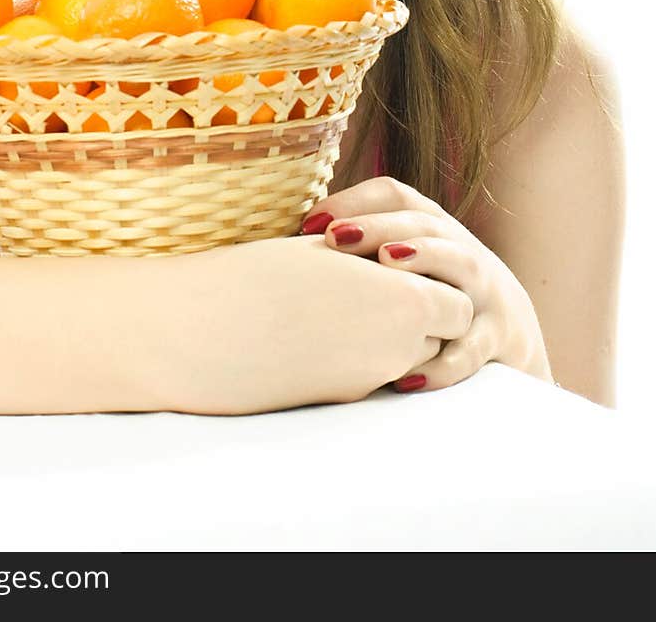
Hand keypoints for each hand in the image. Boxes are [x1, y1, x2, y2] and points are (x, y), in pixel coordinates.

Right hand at [161, 234, 473, 414]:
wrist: (197, 332)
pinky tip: (316, 335)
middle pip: (441, 338)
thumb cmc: (256, 277)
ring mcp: (368, 382)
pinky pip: (370, 378)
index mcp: (402, 302)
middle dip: (421, 316)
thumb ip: (370, 261)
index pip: (458, 304)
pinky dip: (359, 357)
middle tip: (374, 288)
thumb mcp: (322, 252)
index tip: (398, 268)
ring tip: (342, 310)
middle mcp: (396, 350)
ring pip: (409, 362)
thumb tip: (389, 264)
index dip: (435, 285)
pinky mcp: (336, 403)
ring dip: (392, 339)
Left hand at [301, 177, 551, 392]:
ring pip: (460, 266)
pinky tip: (408, 375)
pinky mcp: (498, 337)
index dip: (353, 200)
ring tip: (387, 263)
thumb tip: (280, 253)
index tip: (308, 222)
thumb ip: (358, 253)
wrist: (510, 335)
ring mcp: (483, 291)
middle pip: (424, 224)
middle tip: (336, 237)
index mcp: (430, 226)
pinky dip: (444, 362)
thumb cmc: (433, 293)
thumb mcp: (405, 264)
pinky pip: (473, 348)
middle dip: (379, 226)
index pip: (395, 195)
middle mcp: (460, 248)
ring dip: (424, 259)